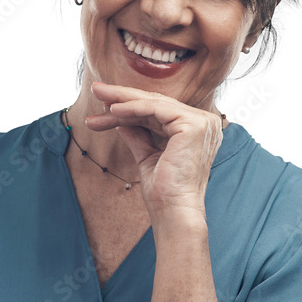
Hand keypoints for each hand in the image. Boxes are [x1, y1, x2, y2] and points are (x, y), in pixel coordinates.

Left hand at [85, 81, 222, 219]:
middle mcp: (206, 123)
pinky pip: (156, 109)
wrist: (173, 211)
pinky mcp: (194, 124)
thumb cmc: (163, 192)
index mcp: (198, 130)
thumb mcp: (147, 156)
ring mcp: (203, 122)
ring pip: (154, 103)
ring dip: (123, 100)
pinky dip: (133, 107)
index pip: (159, 112)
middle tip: (96, 89)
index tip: (103, 107)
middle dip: (123, 97)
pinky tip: (113, 109)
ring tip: (99, 96)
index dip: (130, 108)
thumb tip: (121, 120)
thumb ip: (138, 135)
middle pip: (156, 104)